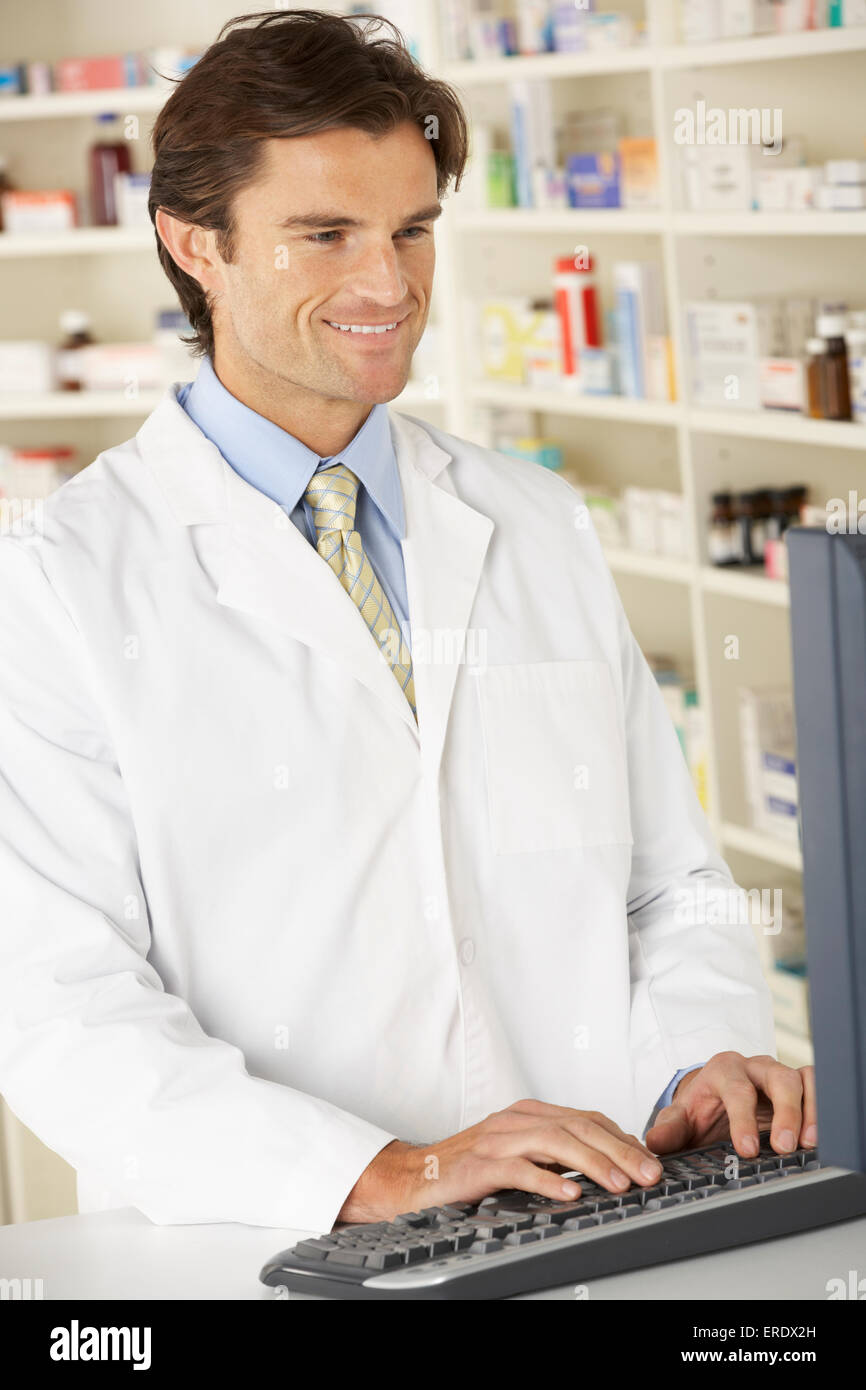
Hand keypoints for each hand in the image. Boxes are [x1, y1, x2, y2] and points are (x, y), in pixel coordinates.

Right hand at [337, 1098, 665, 1224]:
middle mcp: (516, 1120)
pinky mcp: (480, 1165)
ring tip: (620, 1183)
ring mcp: (497, 1140)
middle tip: (649, 1173)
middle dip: (620, 1150)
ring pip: (555, 1142)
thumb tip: (606, 1166)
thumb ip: (555, 1155)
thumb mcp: (519, 1155)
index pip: (587, 1117)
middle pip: (578, 1126)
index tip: (649, 1161)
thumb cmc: (469, 1168)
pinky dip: (548, 1181)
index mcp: (529, 1114)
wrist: (414, 1176)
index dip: (622, 1138)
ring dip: (593, 1163)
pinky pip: (519, 1169)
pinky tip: (570, 1193)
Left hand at [645, 1052, 816, 1158]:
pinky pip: (815, 1085)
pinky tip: (818, 1136)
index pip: (736, 1089)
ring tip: (808, 1144)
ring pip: (801, 1080)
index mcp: (722, 1070)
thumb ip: (669, 1129)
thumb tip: (655, 1144)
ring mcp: (778, 1074)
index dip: (743, 1119)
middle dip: (784, 1112)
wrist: (714, 1099)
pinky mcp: (797, 1084)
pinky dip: (821, 1107)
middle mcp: (754, 1067)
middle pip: (777, 1079)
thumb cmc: (700, 1108)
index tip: (746, 1149)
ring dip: (808, 1111)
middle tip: (784, 1147)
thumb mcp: (680, 1117)